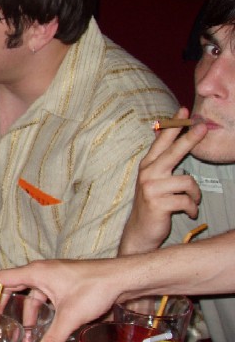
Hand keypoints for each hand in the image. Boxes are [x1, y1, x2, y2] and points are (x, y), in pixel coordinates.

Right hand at [0, 259, 120, 341]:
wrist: (122, 278)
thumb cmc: (94, 288)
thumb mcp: (69, 317)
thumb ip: (52, 341)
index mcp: (35, 273)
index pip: (1, 279)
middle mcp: (41, 272)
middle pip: (13, 288)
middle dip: (4, 308)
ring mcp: (54, 278)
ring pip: (32, 297)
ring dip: (28, 317)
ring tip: (28, 340)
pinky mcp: (65, 285)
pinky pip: (46, 299)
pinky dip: (43, 314)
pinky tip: (47, 331)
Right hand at [119, 108, 207, 254]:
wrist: (140, 231)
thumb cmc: (153, 204)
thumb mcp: (155, 181)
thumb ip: (164, 163)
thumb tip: (175, 142)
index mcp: (148, 166)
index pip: (162, 141)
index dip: (173, 125)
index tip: (185, 110)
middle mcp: (148, 174)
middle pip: (173, 152)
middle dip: (189, 138)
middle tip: (202, 126)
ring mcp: (151, 188)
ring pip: (187, 181)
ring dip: (195, 195)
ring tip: (191, 202)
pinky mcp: (158, 203)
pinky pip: (187, 200)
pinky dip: (191, 208)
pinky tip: (187, 212)